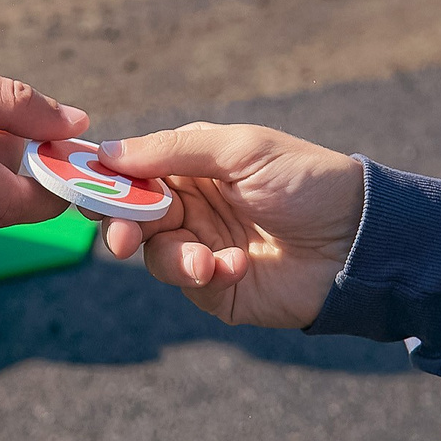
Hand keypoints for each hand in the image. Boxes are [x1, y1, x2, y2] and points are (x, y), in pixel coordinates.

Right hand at [92, 124, 365, 328]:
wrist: (360, 239)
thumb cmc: (307, 180)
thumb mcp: (241, 150)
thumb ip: (174, 150)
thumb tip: (108, 152)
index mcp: (193, 167)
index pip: (134, 172)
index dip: (105, 180)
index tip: (80, 188)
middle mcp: (193, 207)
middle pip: (132, 217)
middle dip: (122, 226)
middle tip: (118, 238)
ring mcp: (204, 249)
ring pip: (156, 256)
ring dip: (173, 258)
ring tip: (205, 261)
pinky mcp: (221, 290)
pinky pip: (190, 285)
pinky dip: (205, 276)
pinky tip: (237, 267)